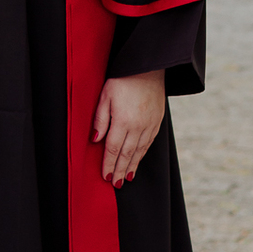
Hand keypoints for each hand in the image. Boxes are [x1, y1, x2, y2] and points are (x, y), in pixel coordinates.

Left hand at [92, 70, 164, 187]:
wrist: (149, 67)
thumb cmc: (124, 78)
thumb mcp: (105, 95)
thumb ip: (100, 119)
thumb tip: (96, 139)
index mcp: (123, 120)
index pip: (113, 148)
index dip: (108, 164)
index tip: (105, 176)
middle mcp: (138, 126)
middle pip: (126, 154)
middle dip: (119, 170)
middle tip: (114, 184)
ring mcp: (149, 125)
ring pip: (139, 151)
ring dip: (131, 166)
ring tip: (125, 178)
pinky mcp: (157, 122)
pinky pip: (148, 144)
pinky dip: (142, 155)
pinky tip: (137, 161)